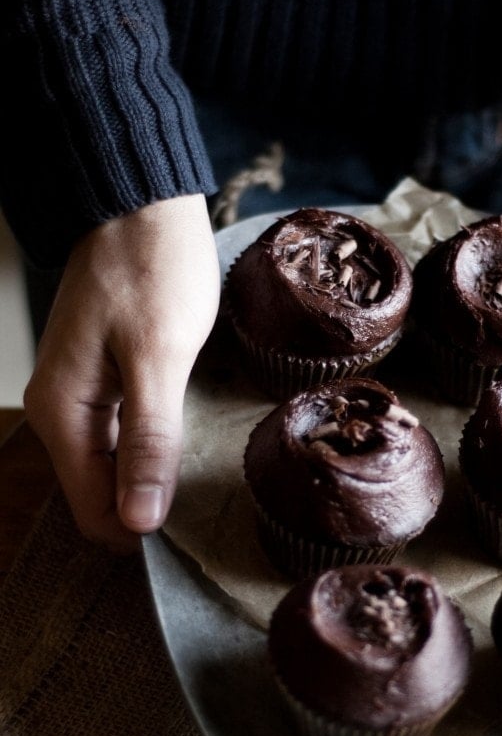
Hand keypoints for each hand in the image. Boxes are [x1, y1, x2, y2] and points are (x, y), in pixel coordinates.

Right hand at [23, 194, 220, 551]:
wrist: (142, 206)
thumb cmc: (152, 268)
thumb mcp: (159, 356)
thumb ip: (149, 441)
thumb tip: (139, 520)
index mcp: (64, 415)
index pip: (96, 513)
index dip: (143, 529)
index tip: (193, 522)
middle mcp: (61, 414)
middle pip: (102, 496)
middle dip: (149, 507)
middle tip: (207, 494)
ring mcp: (79, 398)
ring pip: (113, 469)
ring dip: (153, 478)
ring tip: (201, 466)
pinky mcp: (102, 382)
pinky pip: (121, 439)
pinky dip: (152, 448)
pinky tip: (184, 436)